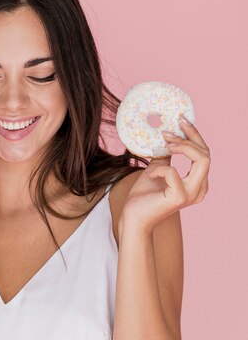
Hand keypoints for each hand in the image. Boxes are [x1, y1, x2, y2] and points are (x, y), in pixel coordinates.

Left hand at [121, 114, 210, 230]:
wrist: (132, 218)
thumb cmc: (143, 197)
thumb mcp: (156, 170)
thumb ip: (165, 158)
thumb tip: (167, 139)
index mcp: (197, 182)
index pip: (204, 153)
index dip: (194, 135)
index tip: (180, 121)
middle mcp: (199, 189)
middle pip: (206, 153)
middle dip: (189, 137)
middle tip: (169, 131)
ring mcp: (192, 193)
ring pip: (202, 159)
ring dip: (182, 147)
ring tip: (165, 144)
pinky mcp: (180, 197)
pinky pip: (173, 171)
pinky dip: (160, 168)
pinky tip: (151, 174)